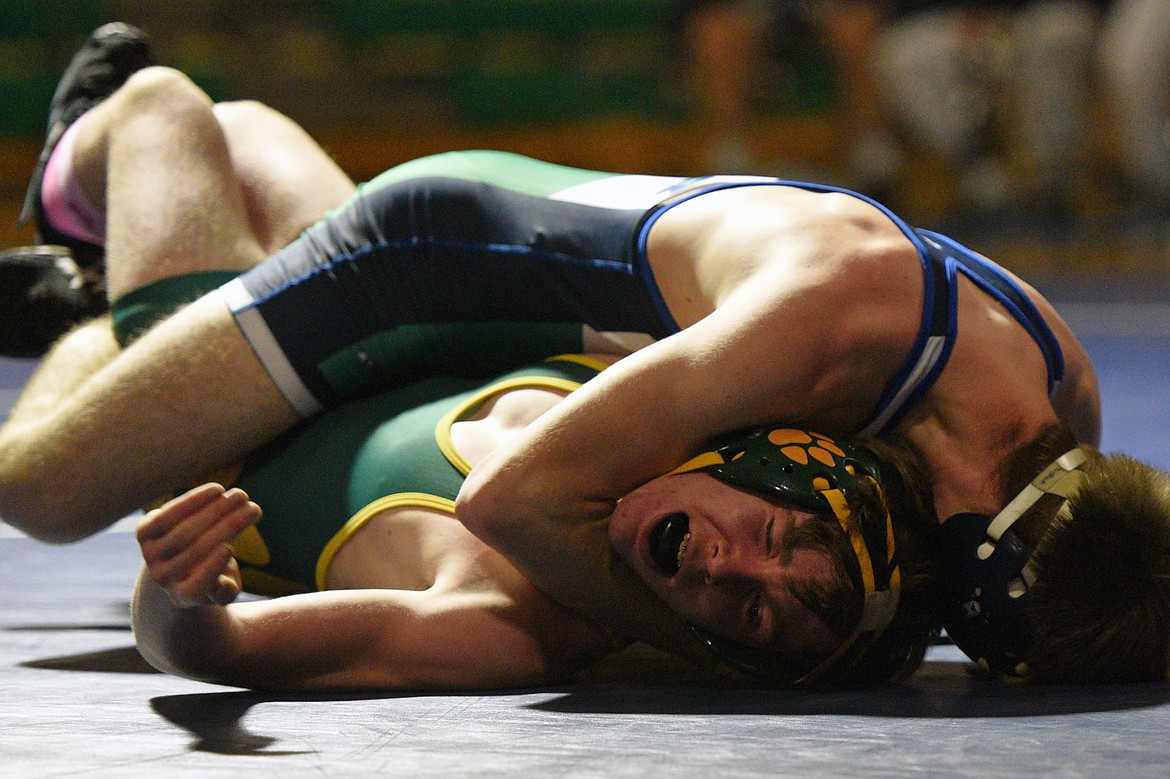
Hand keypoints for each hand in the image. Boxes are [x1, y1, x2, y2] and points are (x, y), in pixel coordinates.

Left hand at [136, 483, 260, 608]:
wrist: (175, 565)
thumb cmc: (211, 574)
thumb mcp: (223, 587)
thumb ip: (226, 592)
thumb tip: (226, 586)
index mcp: (184, 597)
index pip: (196, 587)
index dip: (211, 568)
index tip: (230, 548)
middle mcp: (162, 578)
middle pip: (195, 550)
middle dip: (228, 525)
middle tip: (253, 508)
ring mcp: (150, 555)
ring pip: (185, 530)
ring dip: (217, 509)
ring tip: (241, 496)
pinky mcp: (144, 532)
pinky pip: (169, 514)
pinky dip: (194, 501)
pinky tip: (218, 490)